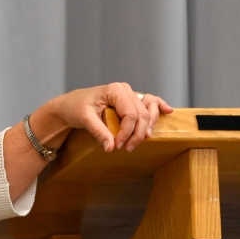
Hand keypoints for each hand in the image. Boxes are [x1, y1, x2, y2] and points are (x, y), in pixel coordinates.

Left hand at [46, 82, 172, 152]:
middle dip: (138, 134)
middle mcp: (125, 89)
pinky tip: (168, 111)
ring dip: (148, 126)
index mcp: (114, 90)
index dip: (127, 132)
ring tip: (143, 140)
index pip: (130, 114)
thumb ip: (99, 132)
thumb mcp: (84, 119)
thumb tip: (110, 148)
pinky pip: (149, 101)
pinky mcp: (131, 99)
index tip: (118, 145)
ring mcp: (130, 93)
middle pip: (142, 114)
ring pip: (149, 109)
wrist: (72, 104)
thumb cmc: (76, 108)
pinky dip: (158, 106)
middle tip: (128, 148)